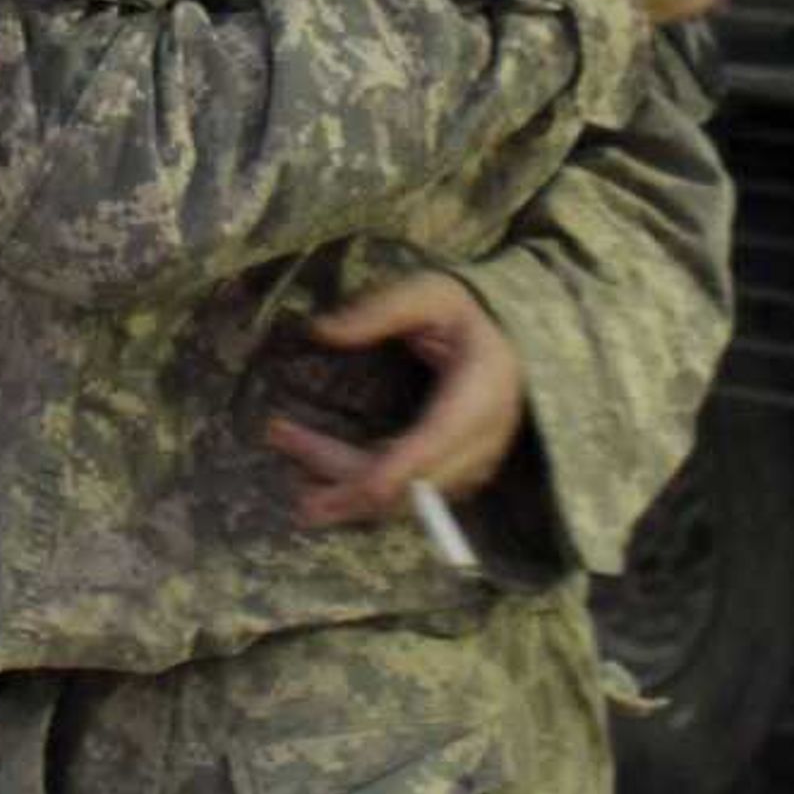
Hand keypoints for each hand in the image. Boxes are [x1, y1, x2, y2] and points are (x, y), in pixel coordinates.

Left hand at [262, 271, 526, 530]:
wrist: (508, 341)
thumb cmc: (465, 313)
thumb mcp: (429, 294)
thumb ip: (381, 310)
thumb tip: (321, 330)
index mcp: (481, 394)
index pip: (432, 445)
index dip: (385, 471)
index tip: (328, 482)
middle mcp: (482, 441)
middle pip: (410, 483)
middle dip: (344, 484)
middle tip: (285, 459)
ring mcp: (473, 465)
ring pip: (406, 500)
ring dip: (348, 494)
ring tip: (295, 487)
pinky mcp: (458, 477)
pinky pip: (410, 499)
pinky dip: (367, 494)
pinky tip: (326, 481)